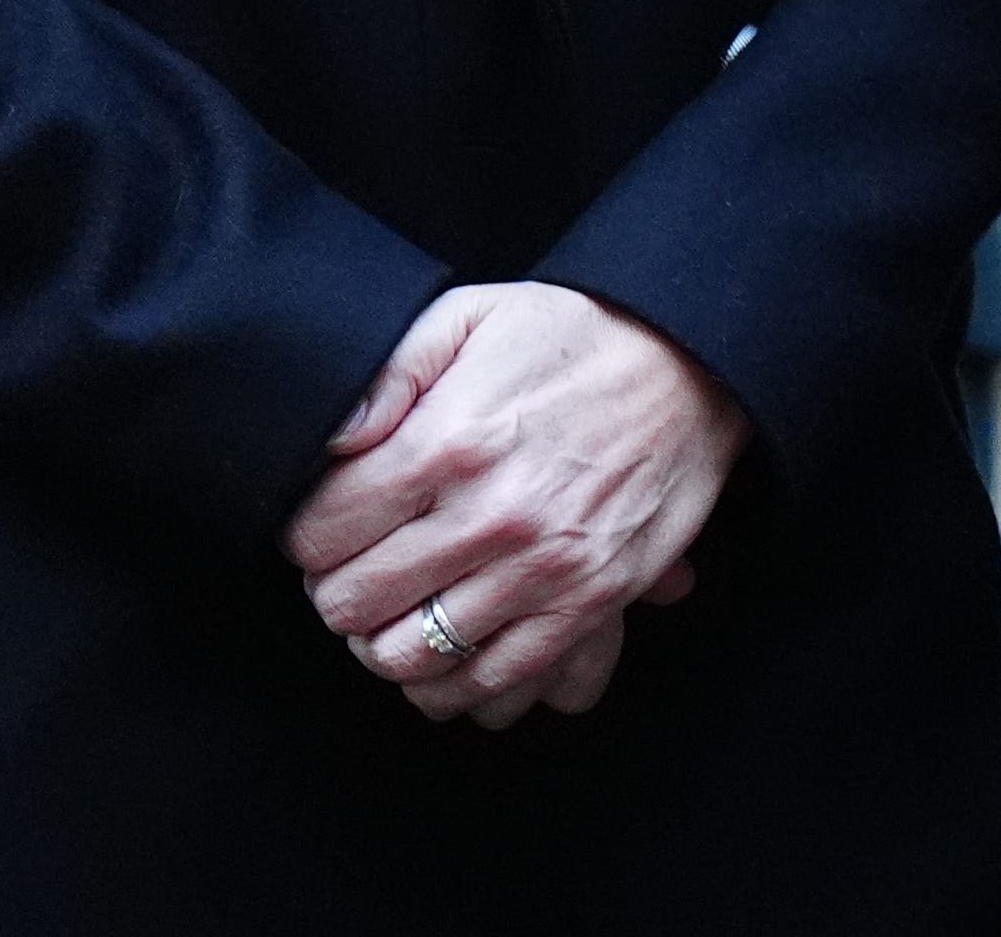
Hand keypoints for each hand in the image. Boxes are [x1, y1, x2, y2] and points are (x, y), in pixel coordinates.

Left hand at [290, 282, 743, 724]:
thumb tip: (330, 442)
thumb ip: (388, 372)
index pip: (318, 534)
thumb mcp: (472, 316)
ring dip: (386, 641)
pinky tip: (447, 648)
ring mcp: (542, 569)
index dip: (306, 535)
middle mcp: (492, 514)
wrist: (694, 365)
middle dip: (338, 589)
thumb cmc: (573, 339)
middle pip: (351, 605)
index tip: (328, 525)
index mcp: (449, 441)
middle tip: (358, 567)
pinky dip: (451, 684)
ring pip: (407, 658)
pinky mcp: (588, 604)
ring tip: (399, 609)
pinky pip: (490, 683)